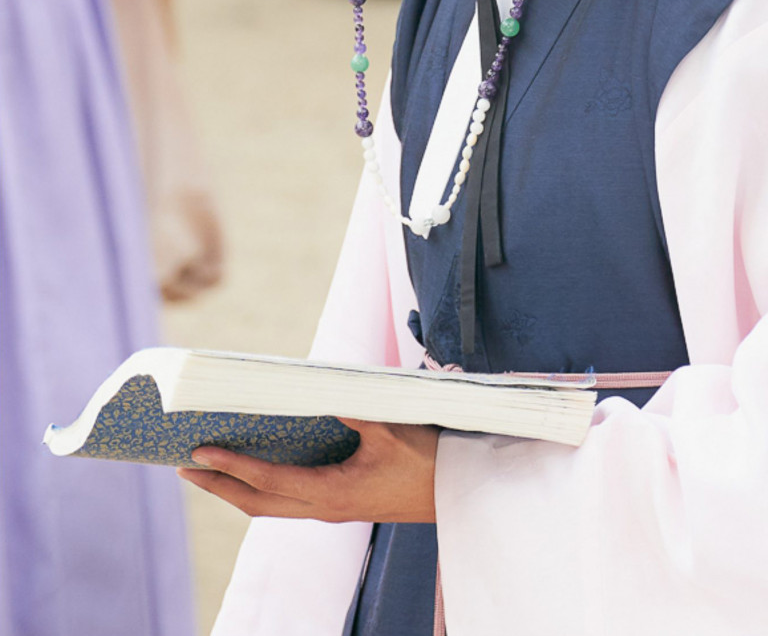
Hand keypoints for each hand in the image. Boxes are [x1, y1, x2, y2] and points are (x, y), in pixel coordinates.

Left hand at [177, 420, 438, 523]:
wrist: (454, 492)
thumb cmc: (425, 458)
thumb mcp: (389, 427)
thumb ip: (352, 408)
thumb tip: (318, 388)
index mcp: (332, 492)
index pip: (269, 481)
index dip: (232, 467)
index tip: (200, 454)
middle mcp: (324, 507)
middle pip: (257, 503)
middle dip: (218, 486)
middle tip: (183, 468)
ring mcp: (330, 510)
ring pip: (270, 507)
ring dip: (234, 491)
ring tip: (206, 472)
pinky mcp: (338, 505)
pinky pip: (288, 501)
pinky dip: (261, 488)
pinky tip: (253, 472)